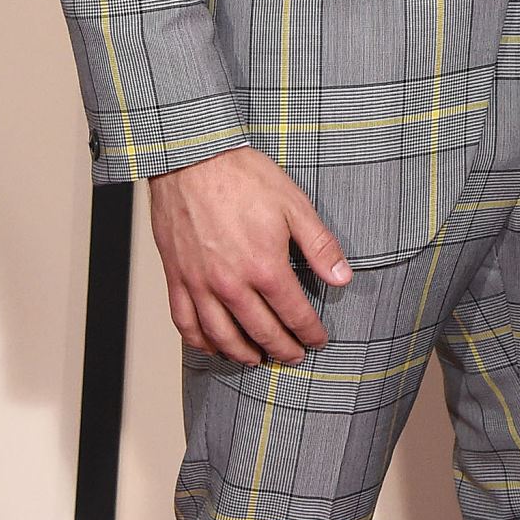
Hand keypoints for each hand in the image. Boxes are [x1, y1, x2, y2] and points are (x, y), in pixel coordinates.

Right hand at [149, 145, 352, 364]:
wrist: (191, 159)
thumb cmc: (242, 176)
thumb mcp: (294, 204)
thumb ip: (319, 245)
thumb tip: (343, 277)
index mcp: (264, 266)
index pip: (293, 314)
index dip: (309, 332)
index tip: (318, 341)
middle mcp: (231, 284)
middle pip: (260, 332)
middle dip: (282, 349)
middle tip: (293, 357)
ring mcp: (199, 284)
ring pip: (222, 336)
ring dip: (242, 354)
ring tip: (256, 360)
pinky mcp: (176, 277)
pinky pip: (185, 323)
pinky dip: (200, 342)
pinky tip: (212, 345)